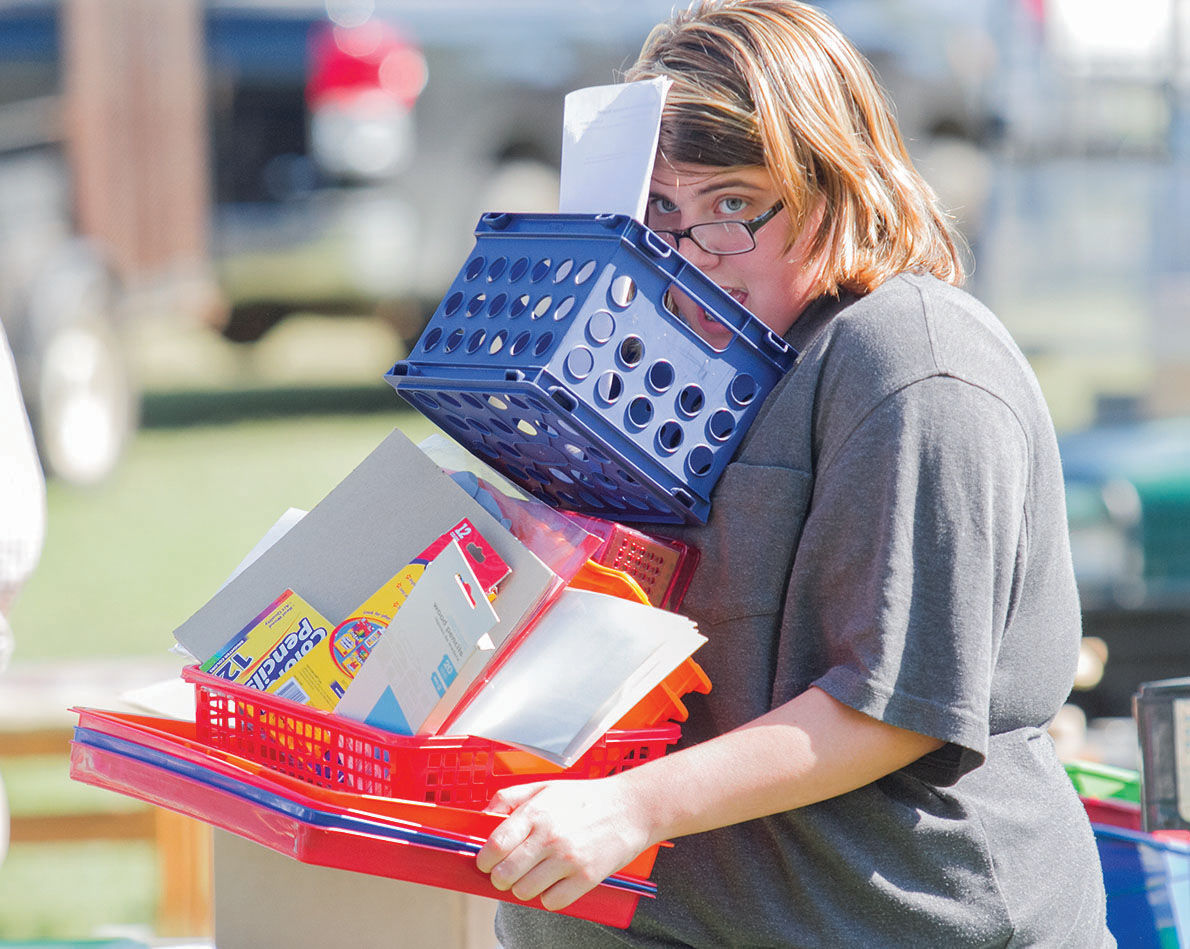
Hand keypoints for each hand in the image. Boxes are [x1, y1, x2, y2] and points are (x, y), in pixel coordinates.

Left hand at [476, 776, 652, 910]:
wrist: (632, 807)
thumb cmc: (586, 798)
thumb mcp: (545, 787)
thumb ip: (509, 798)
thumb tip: (482, 818)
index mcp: (536, 812)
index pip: (494, 846)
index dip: (484, 860)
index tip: (487, 862)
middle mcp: (550, 836)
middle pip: (504, 875)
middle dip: (501, 878)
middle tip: (509, 872)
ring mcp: (569, 858)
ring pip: (524, 892)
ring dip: (524, 888)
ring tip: (534, 876)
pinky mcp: (587, 877)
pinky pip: (552, 902)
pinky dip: (549, 896)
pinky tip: (556, 882)